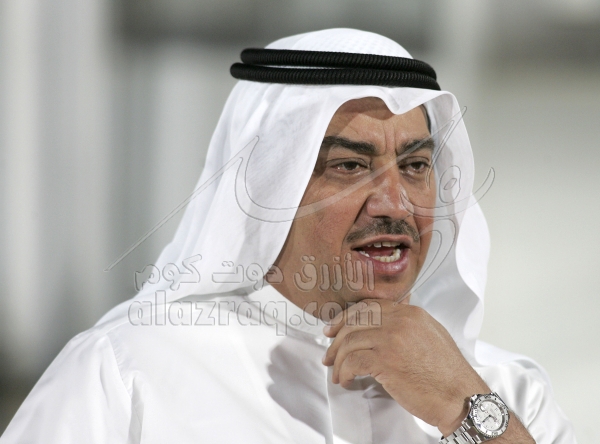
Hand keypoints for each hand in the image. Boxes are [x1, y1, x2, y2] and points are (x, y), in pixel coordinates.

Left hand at [321, 299, 489, 435]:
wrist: (461, 397)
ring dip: (338, 359)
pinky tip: (346, 380)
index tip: (334, 330)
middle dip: (336, 338)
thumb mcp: (432, 335)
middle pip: (355, 321)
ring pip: (350, 341)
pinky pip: (352, 360)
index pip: (369, 307)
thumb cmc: (446, 374)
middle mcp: (400, 321)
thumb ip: (409, 322)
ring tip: (337, 372)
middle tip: (328, 354)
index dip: (346, 318)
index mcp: (410, 313)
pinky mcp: (386, 361)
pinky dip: (344, 371)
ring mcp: (393, 339)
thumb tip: (388, 315)